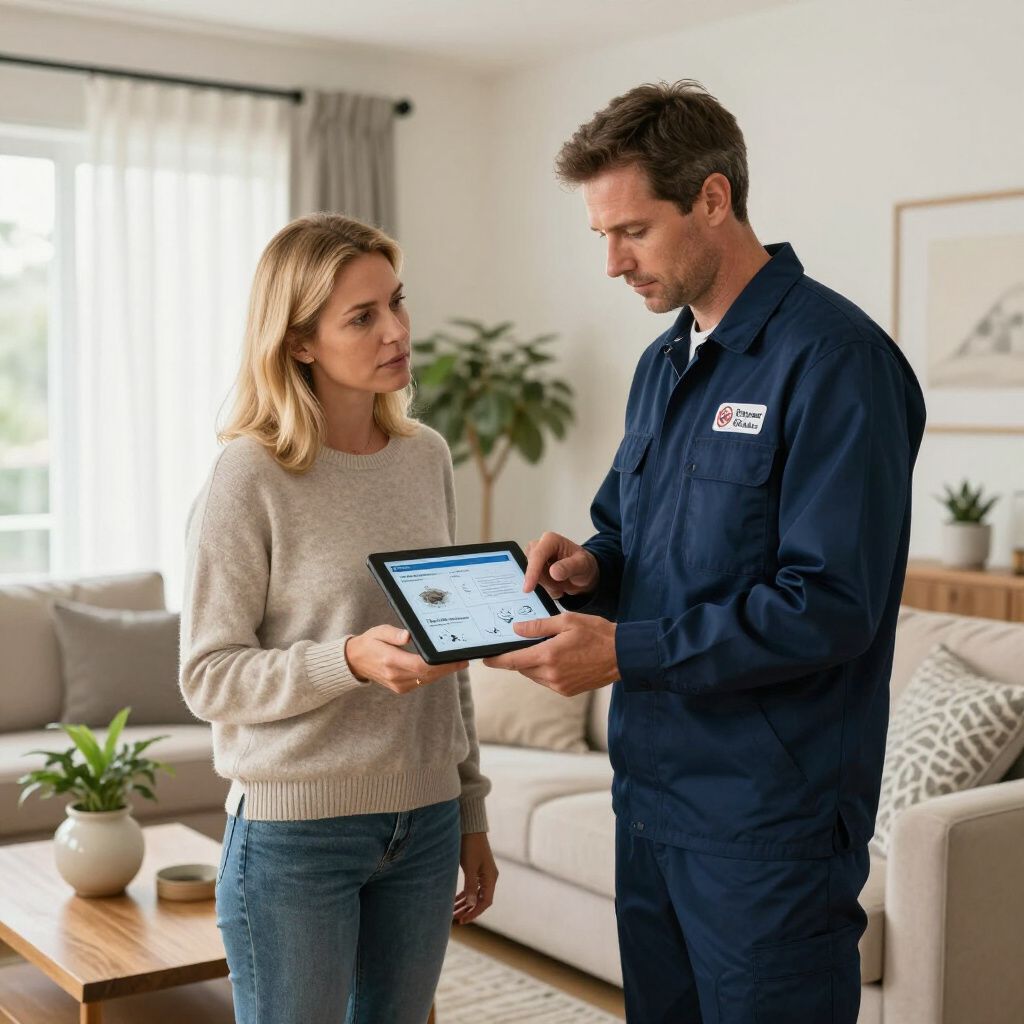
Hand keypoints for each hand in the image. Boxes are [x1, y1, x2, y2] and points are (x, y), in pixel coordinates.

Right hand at [344, 626, 466, 694]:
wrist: (355, 661)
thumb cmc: (369, 643)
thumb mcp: (378, 631)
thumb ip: (393, 634)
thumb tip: (408, 635)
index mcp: (390, 661)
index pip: (421, 665)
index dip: (440, 663)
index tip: (454, 657)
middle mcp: (395, 676)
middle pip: (428, 675)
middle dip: (447, 668)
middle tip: (463, 659)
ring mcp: (398, 685)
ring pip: (427, 680)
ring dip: (443, 673)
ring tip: (458, 662)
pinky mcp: (401, 688)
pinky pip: (421, 682)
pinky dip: (433, 676)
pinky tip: (443, 667)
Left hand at [454, 832, 497, 924]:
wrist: (471, 828)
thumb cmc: (471, 846)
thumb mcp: (470, 867)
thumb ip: (470, 886)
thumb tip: (470, 905)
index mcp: (491, 878)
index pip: (485, 902)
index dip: (474, 913)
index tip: (462, 920)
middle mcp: (490, 878)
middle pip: (480, 900)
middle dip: (468, 910)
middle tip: (455, 918)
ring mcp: (484, 874)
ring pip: (475, 894)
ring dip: (465, 903)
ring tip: (453, 911)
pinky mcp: (478, 869)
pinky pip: (472, 887)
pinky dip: (465, 894)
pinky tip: (455, 899)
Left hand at [483, 612, 617, 695]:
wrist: (623, 655)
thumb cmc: (597, 634)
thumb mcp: (567, 621)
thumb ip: (539, 626)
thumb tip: (517, 629)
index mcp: (548, 655)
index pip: (513, 661)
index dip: (497, 660)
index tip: (486, 659)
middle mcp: (551, 674)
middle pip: (522, 668)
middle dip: (520, 657)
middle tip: (525, 642)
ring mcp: (559, 685)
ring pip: (534, 675)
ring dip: (533, 664)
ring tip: (548, 647)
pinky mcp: (567, 691)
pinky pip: (547, 681)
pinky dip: (546, 671)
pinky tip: (559, 658)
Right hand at [522, 531, 598, 599]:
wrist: (583, 574)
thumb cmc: (584, 565)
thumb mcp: (582, 565)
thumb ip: (569, 567)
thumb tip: (553, 572)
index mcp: (551, 540)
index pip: (537, 555)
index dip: (532, 572)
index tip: (529, 588)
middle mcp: (540, 546)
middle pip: (533, 568)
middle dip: (546, 582)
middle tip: (561, 587)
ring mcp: (535, 558)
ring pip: (533, 577)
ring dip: (547, 586)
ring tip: (562, 585)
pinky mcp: (533, 568)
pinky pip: (534, 582)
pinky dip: (546, 589)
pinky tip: (557, 587)